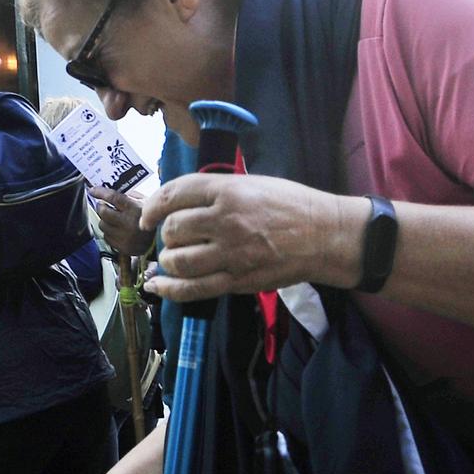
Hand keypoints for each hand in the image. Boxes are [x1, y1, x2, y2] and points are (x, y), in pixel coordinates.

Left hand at [89, 185, 148, 256]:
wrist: (159, 241)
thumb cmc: (150, 218)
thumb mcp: (144, 202)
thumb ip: (129, 195)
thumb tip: (109, 189)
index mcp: (135, 209)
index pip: (113, 198)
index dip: (100, 192)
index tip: (92, 190)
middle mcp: (128, 223)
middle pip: (103, 212)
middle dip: (101, 207)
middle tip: (103, 205)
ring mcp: (124, 236)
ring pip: (102, 225)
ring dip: (105, 221)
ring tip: (115, 220)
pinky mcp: (121, 247)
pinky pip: (106, 237)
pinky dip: (109, 232)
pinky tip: (118, 231)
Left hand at [140, 173, 355, 301]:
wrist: (325, 235)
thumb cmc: (289, 204)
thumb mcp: (250, 184)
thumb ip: (213, 192)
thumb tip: (173, 203)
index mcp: (228, 190)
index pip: (174, 195)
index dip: (153, 206)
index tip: (148, 215)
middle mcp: (226, 220)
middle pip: (173, 229)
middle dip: (166, 234)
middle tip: (175, 237)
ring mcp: (231, 253)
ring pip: (177, 261)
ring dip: (168, 261)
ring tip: (173, 258)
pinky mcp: (237, 280)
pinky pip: (192, 289)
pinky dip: (169, 289)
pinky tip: (158, 286)